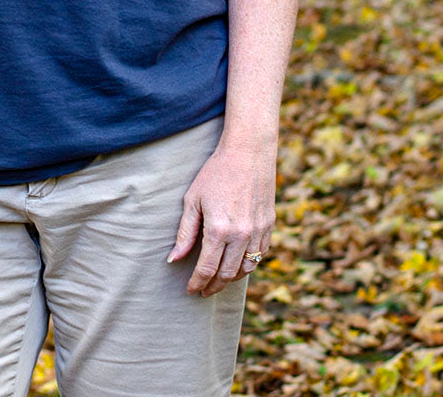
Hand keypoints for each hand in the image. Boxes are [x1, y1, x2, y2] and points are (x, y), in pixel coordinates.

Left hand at [166, 138, 276, 296]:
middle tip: (203, 290)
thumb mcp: (193, 200)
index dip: (197, 283)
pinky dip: (248, 264)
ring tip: (219, 280)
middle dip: (213, 286)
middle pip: (227, 274)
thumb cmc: (215, 172)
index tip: (191, 290)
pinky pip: (260, 255)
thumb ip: (185, 233)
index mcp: (219, 230)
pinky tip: (238, 263)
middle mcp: (241, 235)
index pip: (207, 269)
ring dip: (231, 279)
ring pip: (246, 269)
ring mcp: (258, 232)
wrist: (248, 152)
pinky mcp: (269, 225)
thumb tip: (173, 259)